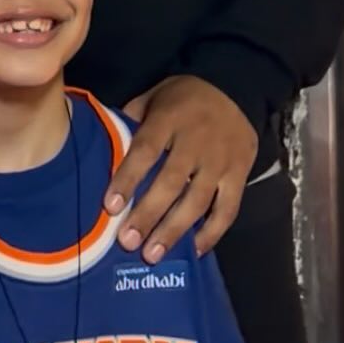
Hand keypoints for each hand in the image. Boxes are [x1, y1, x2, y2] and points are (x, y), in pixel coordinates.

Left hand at [106, 75, 256, 261]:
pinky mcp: (240, 173)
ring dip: (174, 230)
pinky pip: (228, 208)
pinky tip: (195, 249)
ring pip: (198, 200)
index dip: (128, 180)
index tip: (110, 207)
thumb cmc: (183, 98)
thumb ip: (131, 121)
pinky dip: (213, 232)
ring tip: (152, 254)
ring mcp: (221, 160)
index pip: (146, 151)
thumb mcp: (153, 97)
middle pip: (171, 182)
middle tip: (127, 242)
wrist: (235, 88)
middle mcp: (196, 141)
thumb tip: (103, 150)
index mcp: (169, 119)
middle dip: (148, 214)